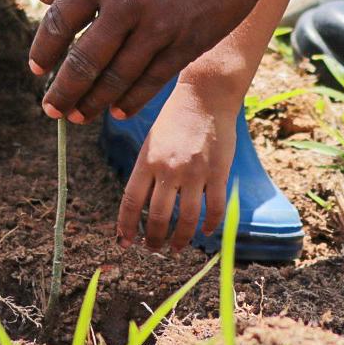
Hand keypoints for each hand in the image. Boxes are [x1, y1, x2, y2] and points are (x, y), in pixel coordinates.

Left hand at [30, 0, 272, 121]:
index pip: (59, 22)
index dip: (44, 50)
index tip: (36, 68)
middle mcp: (127, 4)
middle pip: (83, 61)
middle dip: (63, 91)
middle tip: (50, 109)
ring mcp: (159, 27)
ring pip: (117, 78)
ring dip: (93, 103)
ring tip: (79, 117)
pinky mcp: (189, 42)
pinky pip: (154, 79)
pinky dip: (133, 99)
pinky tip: (119, 110)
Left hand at [116, 78, 239, 253]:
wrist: (206, 96)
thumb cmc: (175, 118)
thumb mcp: (152, 142)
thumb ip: (147, 171)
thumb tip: (141, 204)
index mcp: (147, 161)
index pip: (131, 202)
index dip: (126, 226)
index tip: (125, 242)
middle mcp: (169, 169)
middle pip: (158, 216)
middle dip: (154, 239)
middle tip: (153, 248)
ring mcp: (195, 172)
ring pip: (187, 219)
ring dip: (180, 239)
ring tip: (176, 248)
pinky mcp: (218, 171)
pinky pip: (214, 207)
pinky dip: (210, 224)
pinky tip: (206, 231)